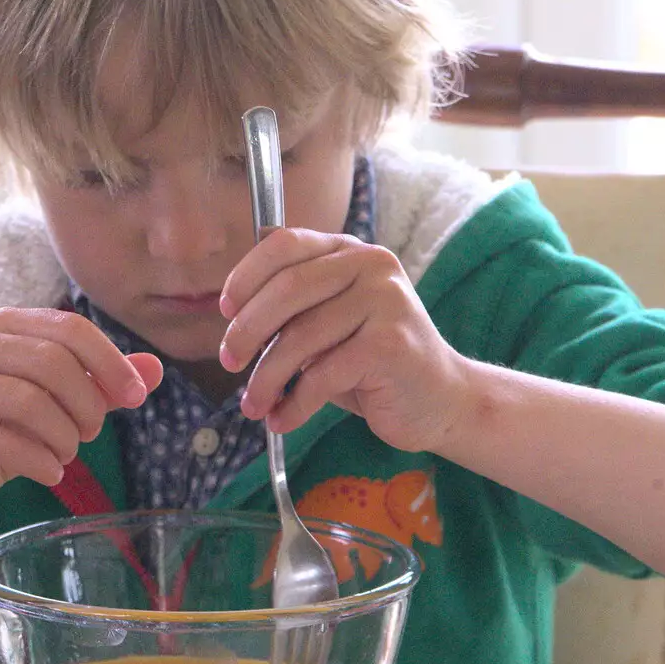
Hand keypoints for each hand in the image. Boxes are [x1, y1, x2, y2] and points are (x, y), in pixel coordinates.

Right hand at [0, 307, 162, 526]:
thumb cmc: (2, 429)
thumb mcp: (58, 401)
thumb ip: (101, 382)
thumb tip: (156, 370)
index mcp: (2, 326)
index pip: (69, 328)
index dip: (111, 361)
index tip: (135, 397)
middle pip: (51, 362)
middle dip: (87, 404)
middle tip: (91, 433)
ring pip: (30, 402)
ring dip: (64, 436)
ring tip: (66, 454)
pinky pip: (8, 443)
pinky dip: (42, 462)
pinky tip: (49, 472)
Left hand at [218, 229, 470, 451]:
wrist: (440, 399)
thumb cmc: (371, 362)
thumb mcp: (328, 323)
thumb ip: (292, 305)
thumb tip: (232, 298)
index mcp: (349, 251)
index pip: (285, 245)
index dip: (246, 276)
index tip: (224, 310)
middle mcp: (371, 265)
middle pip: (288, 289)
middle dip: (246, 331)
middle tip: (228, 362)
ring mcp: (386, 301)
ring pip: (300, 337)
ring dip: (266, 378)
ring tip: (253, 405)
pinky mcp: (390, 344)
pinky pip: (322, 375)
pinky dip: (294, 403)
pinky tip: (282, 418)